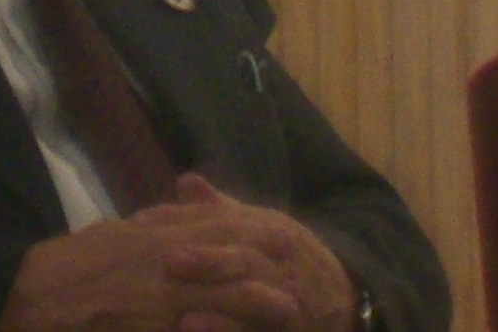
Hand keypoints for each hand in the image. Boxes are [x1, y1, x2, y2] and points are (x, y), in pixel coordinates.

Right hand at [0, 195, 307, 331]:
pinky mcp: (158, 327)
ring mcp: (164, 298)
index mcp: (152, 236)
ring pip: (224, 296)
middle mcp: (164, 261)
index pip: (210, 227)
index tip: (277, 230)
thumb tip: (165, 221)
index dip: (247, 228)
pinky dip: (224, 331)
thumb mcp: (109, 237)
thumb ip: (143, 231)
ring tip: (292, 308)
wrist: (37, 299)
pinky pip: (203, 329)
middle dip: (265, 259)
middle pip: (227, 257)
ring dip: (260, 301)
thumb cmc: (65, 268)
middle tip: (299, 261)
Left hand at [148, 177, 358, 331]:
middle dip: (210, 263)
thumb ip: (222, 210)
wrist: (343, 301)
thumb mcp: (262, 227)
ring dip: (222, 314)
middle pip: (246, 264)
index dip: (197, 226)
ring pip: (257, 307)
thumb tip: (184, 180)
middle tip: (169, 262)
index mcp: (271, 236)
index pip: (232, 227)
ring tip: (184, 319)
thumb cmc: (289, 260)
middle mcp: (281, 271)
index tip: (153, 226)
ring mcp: (287, 307)